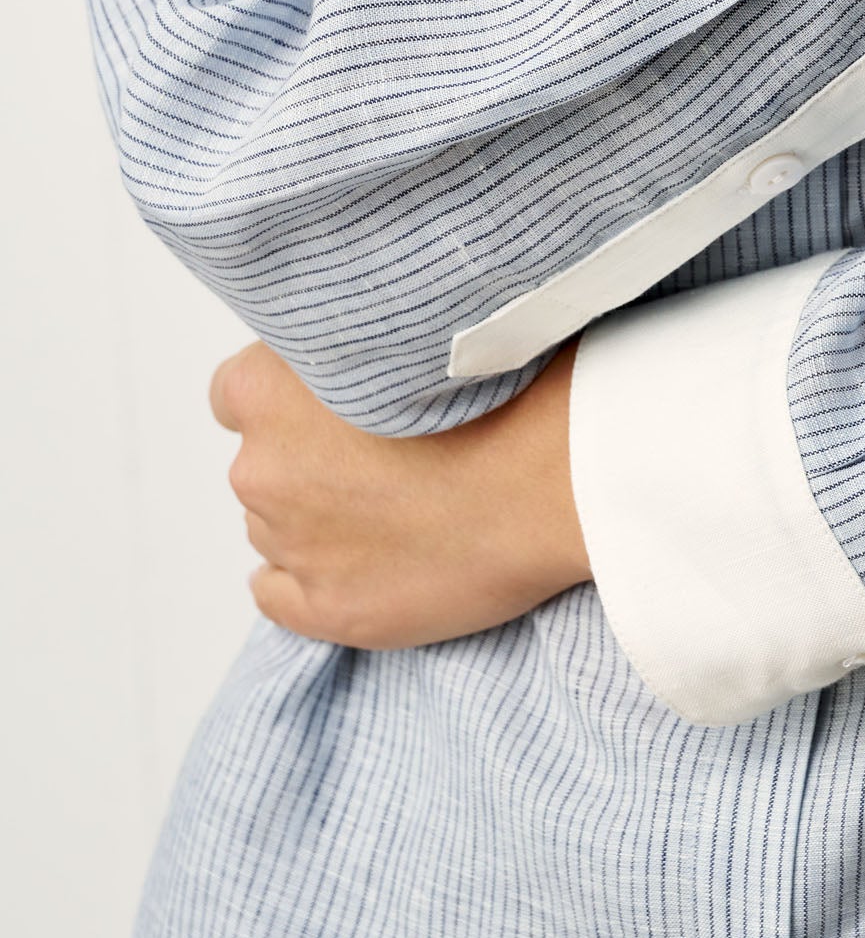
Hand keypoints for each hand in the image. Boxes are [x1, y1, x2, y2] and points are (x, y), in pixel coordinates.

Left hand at [210, 342, 588, 648]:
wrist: (556, 477)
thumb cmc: (500, 392)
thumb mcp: (412, 330)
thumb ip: (355, 344)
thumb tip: (352, 354)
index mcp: (265, 390)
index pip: (236, 392)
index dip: (290, 397)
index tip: (340, 401)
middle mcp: (260, 468)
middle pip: (264, 463)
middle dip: (310, 461)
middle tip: (388, 454)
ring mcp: (290, 544)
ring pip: (279, 526)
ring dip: (320, 518)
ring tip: (401, 509)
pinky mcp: (326, 608)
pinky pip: (278, 595)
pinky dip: (309, 581)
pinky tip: (360, 565)